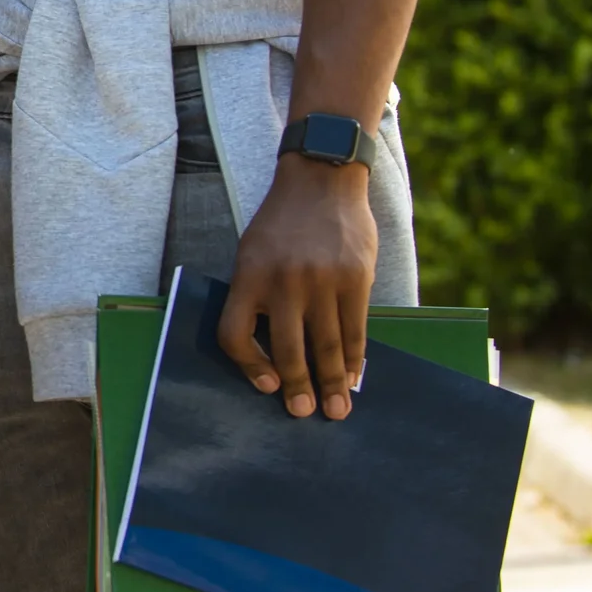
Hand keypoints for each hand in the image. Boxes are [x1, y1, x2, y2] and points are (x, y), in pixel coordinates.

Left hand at [217, 155, 378, 418]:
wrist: (321, 179)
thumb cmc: (282, 223)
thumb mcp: (253, 250)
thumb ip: (257, 294)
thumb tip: (269, 350)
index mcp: (249, 273)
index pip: (235, 332)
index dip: (247, 364)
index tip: (264, 384)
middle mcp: (283, 280)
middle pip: (286, 347)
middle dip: (296, 386)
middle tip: (303, 412)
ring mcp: (322, 280)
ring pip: (326, 345)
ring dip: (332, 383)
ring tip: (336, 410)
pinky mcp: (356, 279)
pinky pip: (355, 330)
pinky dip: (355, 359)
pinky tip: (354, 377)